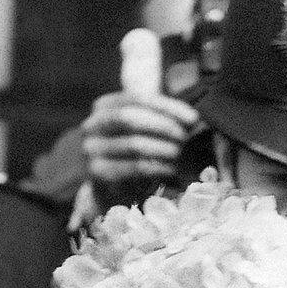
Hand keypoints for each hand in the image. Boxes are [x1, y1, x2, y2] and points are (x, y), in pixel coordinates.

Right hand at [82, 30, 199, 189]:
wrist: (110, 189)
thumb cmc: (132, 154)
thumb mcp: (143, 128)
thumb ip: (159, 113)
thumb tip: (195, 109)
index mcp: (104, 105)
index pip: (137, 98)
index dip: (167, 107)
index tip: (192, 118)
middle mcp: (93, 124)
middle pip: (131, 117)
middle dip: (164, 126)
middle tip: (186, 136)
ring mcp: (92, 149)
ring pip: (134, 143)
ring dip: (164, 148)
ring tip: (182, 153)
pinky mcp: (97, 173)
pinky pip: (134, 167)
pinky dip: (157, 167)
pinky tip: (172, 169)